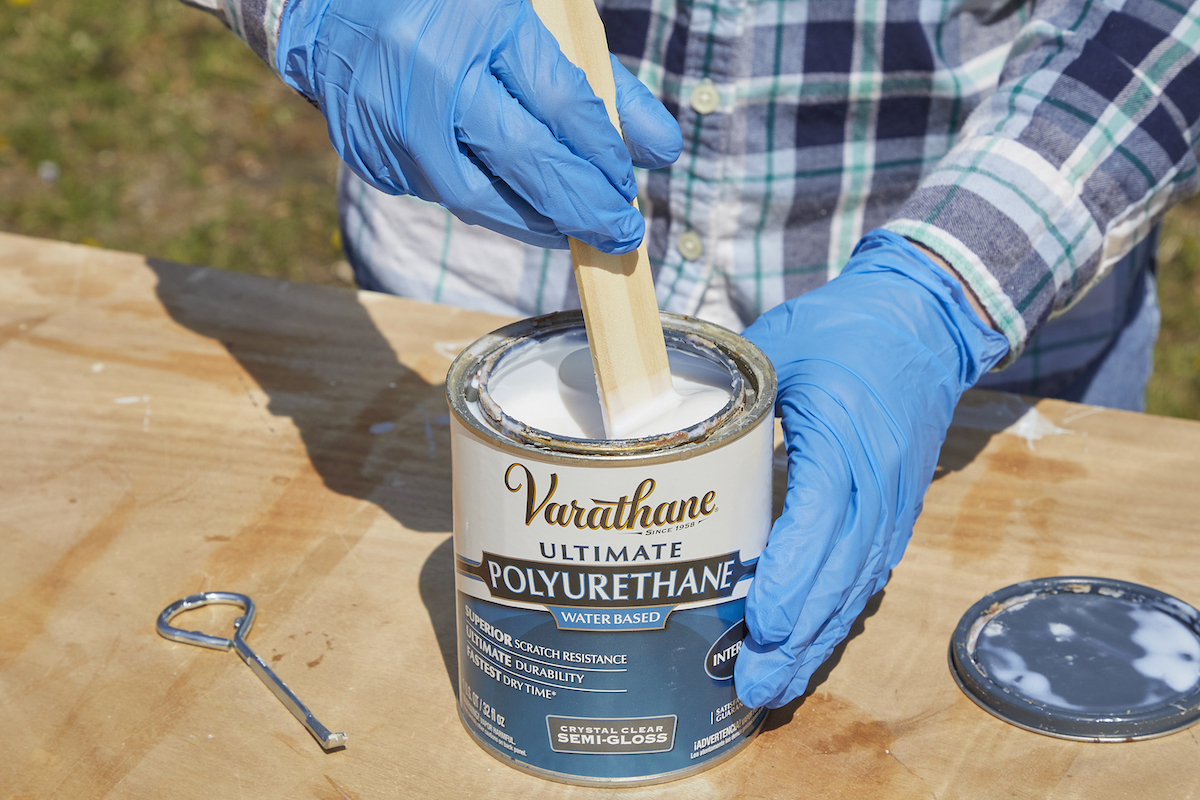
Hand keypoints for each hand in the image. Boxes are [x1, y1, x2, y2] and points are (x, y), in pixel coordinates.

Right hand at [276, 0, 681, 252]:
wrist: (328, 7)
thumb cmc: (448, 7)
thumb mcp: (532, 19)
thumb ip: (599, 81)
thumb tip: (661, 150)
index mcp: (478, 20)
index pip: (559, 104)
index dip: (602, 154)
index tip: (627, 184)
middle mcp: (432, 75)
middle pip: (524, 161)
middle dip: (582, 207)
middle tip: (622, 235)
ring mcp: (394, 122)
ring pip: (480, 197)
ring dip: (538, 223)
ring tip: (579, 232)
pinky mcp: (373, 157)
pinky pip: (443, 196)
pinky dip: (491, 206)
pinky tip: (523, 209)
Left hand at [735, 230, 1008, 707]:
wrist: (926, 321)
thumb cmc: (847, 328)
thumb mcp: (781, 343)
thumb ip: (723, 386)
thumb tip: (650, 413)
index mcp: (846, 438)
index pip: (821, 520)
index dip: (790, 577)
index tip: (757, 622)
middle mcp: (878, 483)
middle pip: (840, 575)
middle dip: (797, 636)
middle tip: (753, 687)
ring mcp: (892, 503)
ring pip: (857, 587)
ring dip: (818, 640)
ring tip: (775, 687)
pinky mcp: (895, 511)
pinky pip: (868, 574)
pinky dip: (837, 616)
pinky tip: (809, 645)